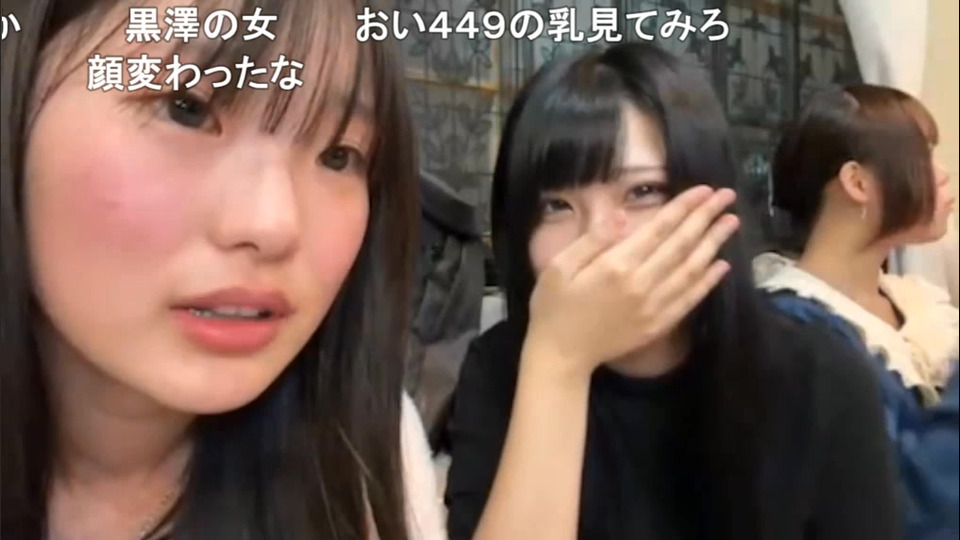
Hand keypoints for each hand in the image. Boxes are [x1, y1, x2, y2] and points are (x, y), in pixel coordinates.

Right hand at [523, 186, 738, 379]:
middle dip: (706, 217)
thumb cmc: (554, 306)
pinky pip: (689, 300)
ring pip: (691, 270)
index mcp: (616, 265)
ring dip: (713, 244)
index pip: (659, 229)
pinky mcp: (658, 325)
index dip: (683, 207)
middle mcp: (641, 284)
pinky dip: (708, 282)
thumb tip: (620, 215)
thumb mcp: (559, 266)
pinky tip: (722, 266)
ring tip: (731, 223)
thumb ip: (592, 240)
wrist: (560, 355)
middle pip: (681, 245)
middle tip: (727, 196)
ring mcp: (653, 307)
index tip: (704, 190)